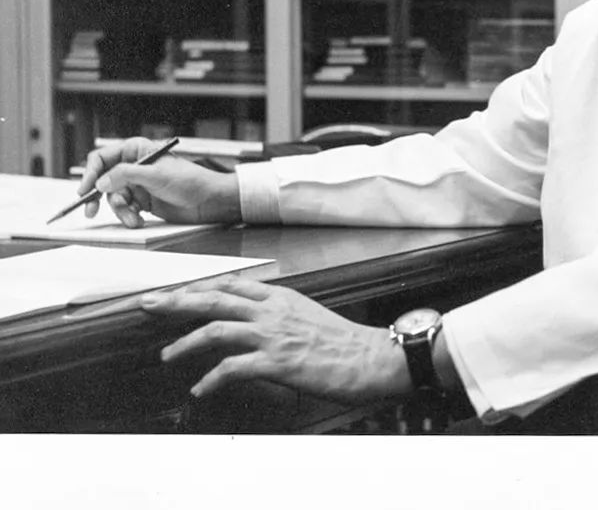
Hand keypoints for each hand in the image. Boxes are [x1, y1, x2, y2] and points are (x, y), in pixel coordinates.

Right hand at [79, 136, 241, 227]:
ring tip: (134, 218)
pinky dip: (128, 216)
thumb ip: (126, 175)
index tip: (86, 189)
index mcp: (137, 150)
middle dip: (98, 196)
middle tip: (91, 210)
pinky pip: (125, 210)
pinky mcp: (142, 201)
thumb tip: (101, 181)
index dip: (90, 173)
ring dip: (121, 211)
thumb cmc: (190, 180)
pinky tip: (139, 220)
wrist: (208, 201)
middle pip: (103, 180)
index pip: (103, 158)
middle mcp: (134, 166)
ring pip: (113, 199)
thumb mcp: (156, 175)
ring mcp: (137, 185)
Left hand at [140, 276, 410, 400]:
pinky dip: (211, 380)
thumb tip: (258, 321)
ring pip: (215, 329)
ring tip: (167, 355)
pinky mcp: (277, 362)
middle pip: (214, 298)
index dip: (199, 288)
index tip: (177, 292)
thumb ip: (282, 314)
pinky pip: (232, 368)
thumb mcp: (311, 315)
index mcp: (282, 297)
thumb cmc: (346, 342)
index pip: (231, 285)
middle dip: (176, 301)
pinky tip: (201, 389)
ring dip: (185, 343)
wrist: (373, 357)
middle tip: (148, 305)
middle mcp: (273, 310)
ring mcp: (273, 335)